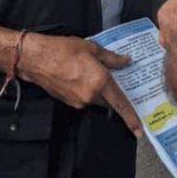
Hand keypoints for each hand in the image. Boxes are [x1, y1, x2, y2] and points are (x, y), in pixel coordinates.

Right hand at [19, 34, 141, 136]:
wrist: (37, 59)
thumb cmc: (64, 49)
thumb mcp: (91, 48)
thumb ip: (111, 58)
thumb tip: (126, 61)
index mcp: (100, 81)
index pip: (120, 103)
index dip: (131, 117)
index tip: (139, 130)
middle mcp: (91, 95)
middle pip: (108, 100)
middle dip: (112, 93)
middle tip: (112, 79)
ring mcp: (79, 101)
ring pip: (96, 99)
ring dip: (98, 89)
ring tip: (90, 71)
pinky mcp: (69, 102)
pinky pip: (84, 98)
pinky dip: (87, 89)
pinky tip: (80, 75)